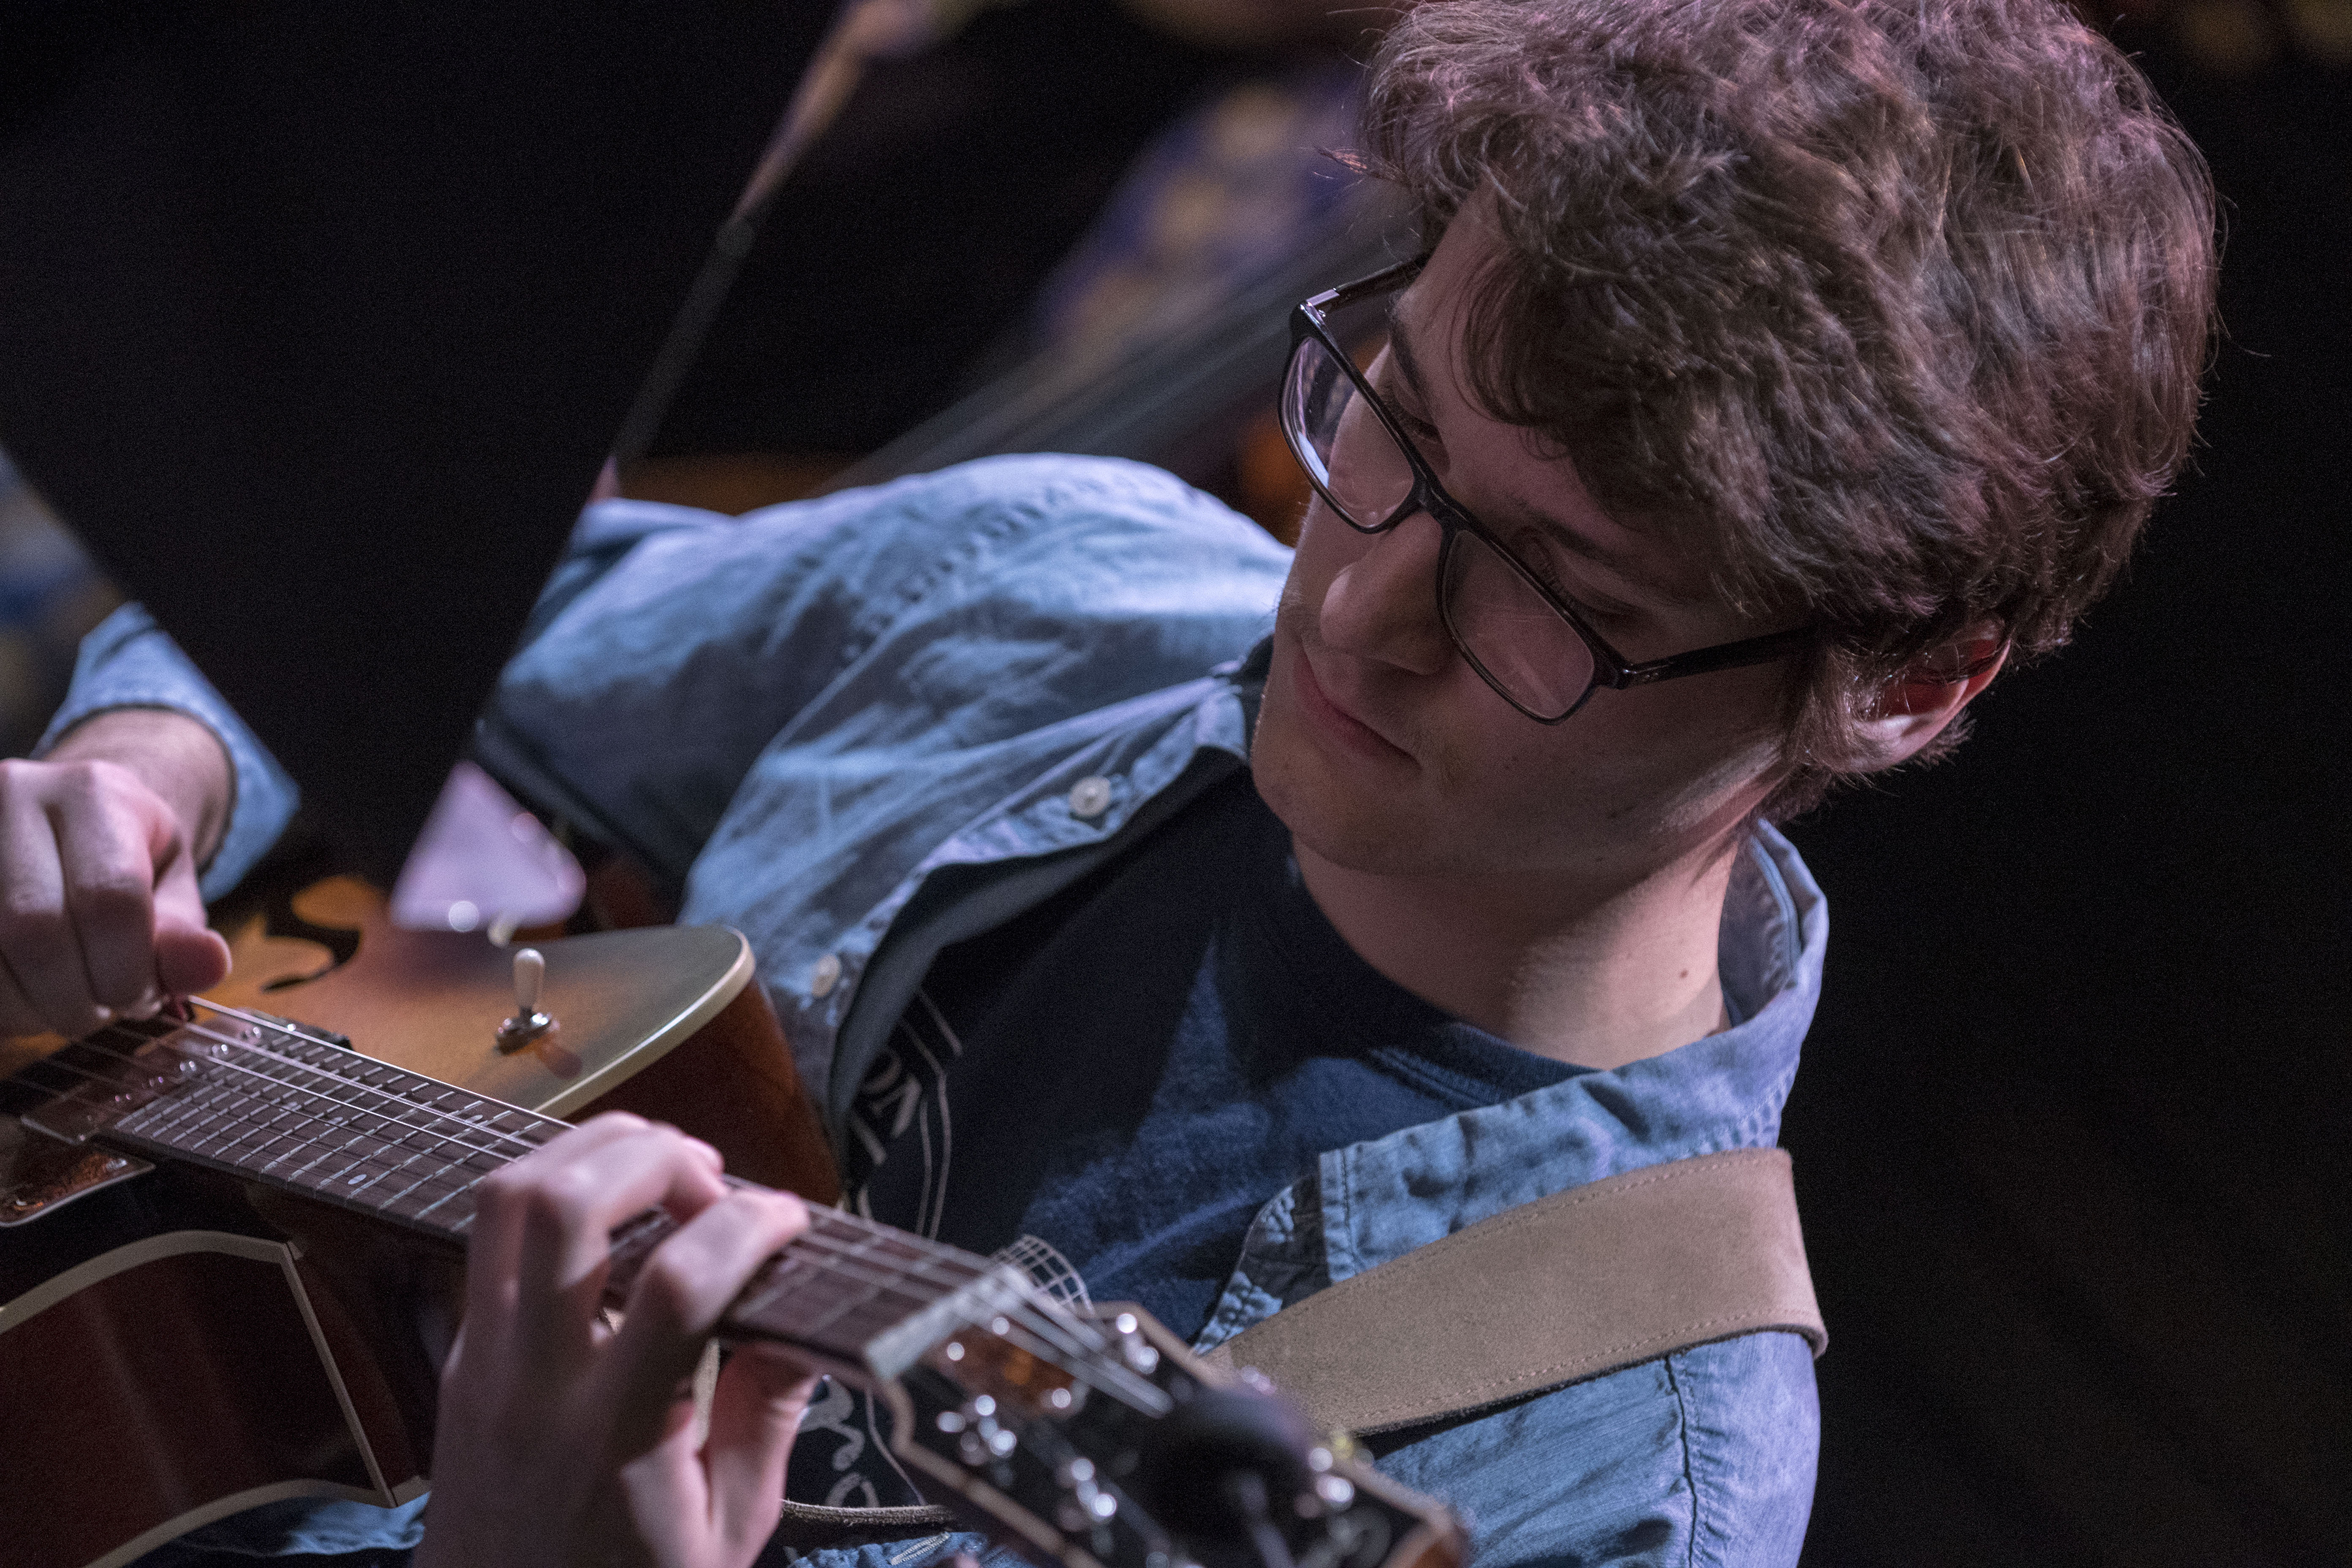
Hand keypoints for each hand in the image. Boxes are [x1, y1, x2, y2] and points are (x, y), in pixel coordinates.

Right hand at [0, 708, 233, 1037]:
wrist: (62, 821)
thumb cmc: (123, 858)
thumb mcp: (169, 887)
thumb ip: (183, 934)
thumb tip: (209, 965)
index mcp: (94, 793)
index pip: (109, 897)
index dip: (126, 971)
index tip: (137, 998)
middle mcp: (15, 796)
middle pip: (35, 929)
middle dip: (73, 997)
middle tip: (95, 1010)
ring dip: (26, 1006)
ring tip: (56, 1004)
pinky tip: (20, 996)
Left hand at [417, 1114, 819, 1567]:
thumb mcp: (727, 1529)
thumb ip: (766, 1417)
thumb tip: (804, 1322)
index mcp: (613, 1436)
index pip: (675, 1285)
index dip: (747, 1225)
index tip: (791, 1221)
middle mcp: (531, 1383)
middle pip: (563, 1207)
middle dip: (655, 1157)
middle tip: (715, 1181)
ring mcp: (479, 1359)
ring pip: (507, 1197)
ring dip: (595, 1151)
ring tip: (665, 1169)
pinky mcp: (459, 1351)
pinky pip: (489, 1233)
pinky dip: (558, 1190)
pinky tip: (616, 1211)